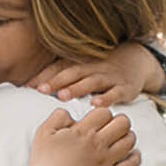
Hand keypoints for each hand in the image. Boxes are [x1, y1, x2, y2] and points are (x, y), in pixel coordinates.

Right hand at [29, 99, 140, 165]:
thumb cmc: (44, 163)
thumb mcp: (43, 133)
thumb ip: (58, 117)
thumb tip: (71, 114)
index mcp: (83, 131)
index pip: (104, 112)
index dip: (102, 114)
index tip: (98, 121)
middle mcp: (98, 144)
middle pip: (123, 123)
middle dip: (119, 121)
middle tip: (113, 127)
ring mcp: (107, 161)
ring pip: (130, 141)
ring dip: (128, 136)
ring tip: (121, 139)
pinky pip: (132, 164)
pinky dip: (135, 157)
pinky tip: (132, 154)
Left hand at [31, 44, 158, 107]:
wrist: (137, 61)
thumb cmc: (103, 68)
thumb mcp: (83, 68)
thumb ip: (60, 75)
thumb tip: (30, 87)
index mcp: (81, 63)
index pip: (60, 68)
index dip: (44, 76)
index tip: (28, 86)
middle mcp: (94, 68)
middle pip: (73, 73)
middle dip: (57, 81)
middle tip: (42, 90)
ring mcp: (110, 77)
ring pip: (92, 82)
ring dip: (77, 88)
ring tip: (63, 95)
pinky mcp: (125, 88)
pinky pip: (115, 93)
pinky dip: (106, 98)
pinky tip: (96, 104)